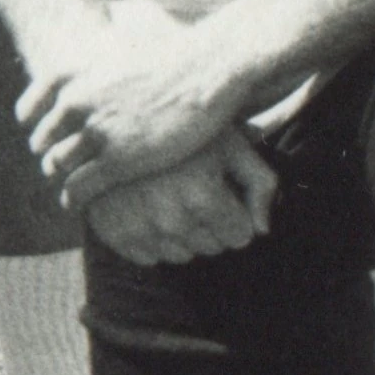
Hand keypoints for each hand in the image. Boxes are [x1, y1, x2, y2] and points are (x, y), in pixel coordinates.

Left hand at [18, 2, 253, 206]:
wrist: (206, 70)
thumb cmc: (174, 51)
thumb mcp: (123, 34)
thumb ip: (104, 36)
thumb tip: (107, 10)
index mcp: (69, 75)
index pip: (28, 109)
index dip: (34, 126)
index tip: (42, 136)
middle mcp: (74, 102)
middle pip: (42, 140)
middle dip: (48, 154)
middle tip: (57, 166)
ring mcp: (95, 132)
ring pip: (56, 165)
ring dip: (59, 178)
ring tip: (67, 186)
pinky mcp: (118, 161)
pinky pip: (79, 187)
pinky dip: (72, 199)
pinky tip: (74, 205)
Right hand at [78, 130, 278, 266]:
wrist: (116, 116)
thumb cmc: (185, 129)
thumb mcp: (233, 145)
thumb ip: (261, 184)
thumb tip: (263, 229)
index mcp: (201, 194)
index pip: (240, 236)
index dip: (236, 214)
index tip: (220, 191)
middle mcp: (168, 217)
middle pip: (211, 247)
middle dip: (210, 225)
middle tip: (193, 190)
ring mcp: (137, 227)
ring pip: (181, 255)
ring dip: (182, 235)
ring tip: (169, 198)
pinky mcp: (111, 232)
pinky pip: (148, 258)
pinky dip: (151, 240)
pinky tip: (146, 209)